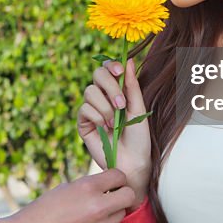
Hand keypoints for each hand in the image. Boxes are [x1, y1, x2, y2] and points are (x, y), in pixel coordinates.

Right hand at [9, 168, 134, 222]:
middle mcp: (99, 209)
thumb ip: (89, 188)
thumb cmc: (40, 213)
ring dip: (108, 217)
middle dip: (120, 196)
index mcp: (88, 188)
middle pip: (128, 196)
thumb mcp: (64, 190)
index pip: (119, 176)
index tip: (111, 183)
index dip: (116, 178)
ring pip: (118, 218)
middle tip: (110, 199)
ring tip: (87, 220)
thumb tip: (108, 187)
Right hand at [77, 59, 151, 205]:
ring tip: (114, 123)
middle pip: (97, 75)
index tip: (119, 70)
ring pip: (90, 92)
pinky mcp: (83, 123)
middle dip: (110, 86)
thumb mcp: (139, 108)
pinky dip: (97, 117)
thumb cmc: (140, 138)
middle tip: (121, 104)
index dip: (110, 65)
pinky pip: (84, 109)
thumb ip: (132, 85)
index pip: (108, 68)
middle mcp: (103, 97)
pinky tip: (104, 129)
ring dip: (105, 107)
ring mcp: (92, 109)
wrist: (133, 162)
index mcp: (117, 91)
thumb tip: (129, 60)